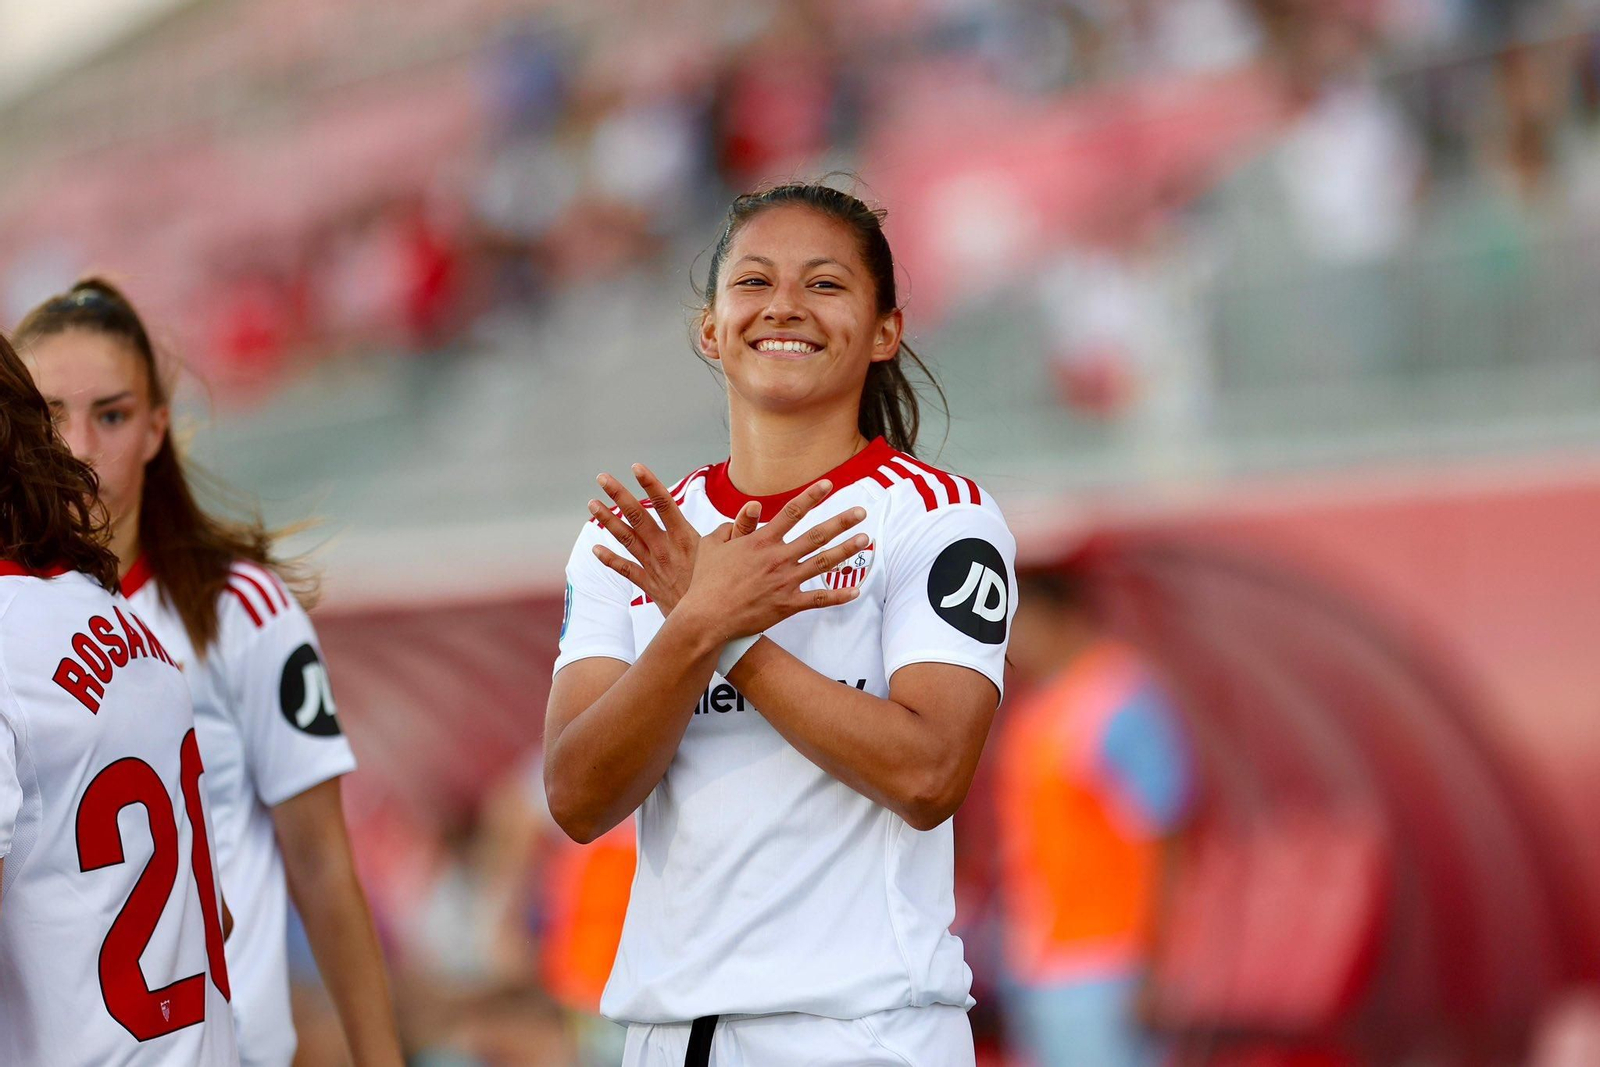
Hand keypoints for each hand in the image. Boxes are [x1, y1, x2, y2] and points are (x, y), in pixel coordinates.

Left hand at [589, 463, 759, 613]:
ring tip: (592, 504)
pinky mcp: (648, 584)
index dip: (650, 485)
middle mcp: (665, 549)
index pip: (665, 505)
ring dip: (608, 521)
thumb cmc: (723, 589)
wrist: (707, 625)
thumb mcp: (734, 557)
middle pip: (638, 517)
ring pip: (626, 539)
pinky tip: (595, 549)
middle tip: (603, 478)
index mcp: (685, 538)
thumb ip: (741, 529)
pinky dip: (609, 560)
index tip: (636, 467)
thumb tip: (754, 507)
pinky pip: (625, 570)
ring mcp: (654, 566)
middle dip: (619, 496)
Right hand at [673, 480, 869, 643]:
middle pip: (817, 535)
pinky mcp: (787, 604)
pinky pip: (818, 599)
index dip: (812, 497)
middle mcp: (777, 558)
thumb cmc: (705, 582)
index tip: (828, 484)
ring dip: (846, 550)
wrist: (707, 616)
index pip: (792, 512)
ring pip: (823, 562)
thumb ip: (730, 529)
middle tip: (861, 512)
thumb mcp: (711, 547)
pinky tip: (856, 590)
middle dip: (841, 522)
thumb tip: (742, 515)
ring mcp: (785, 581)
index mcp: (761, 541)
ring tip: (865, 539)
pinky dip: (838, 595)